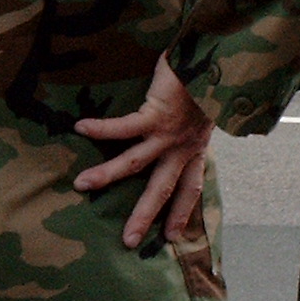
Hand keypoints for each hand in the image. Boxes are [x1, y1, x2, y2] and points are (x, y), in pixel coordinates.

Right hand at [74, 54, 214, 247]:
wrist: (219, 59)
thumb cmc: (209, 80)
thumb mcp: (208, 110)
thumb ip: (196, 120)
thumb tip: (189, 119)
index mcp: (196, 148)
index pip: (190, 188)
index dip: (181, 212)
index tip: (173, 237)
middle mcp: (183, 146)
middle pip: (162, 189)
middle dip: (144, 215)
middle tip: (127, 241)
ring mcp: (169, 133)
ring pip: (135, 163)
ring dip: (107, 175)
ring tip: (81, 184)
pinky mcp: (156, 114)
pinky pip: (123, 127)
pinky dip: (101, 128)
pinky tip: (80, 127)